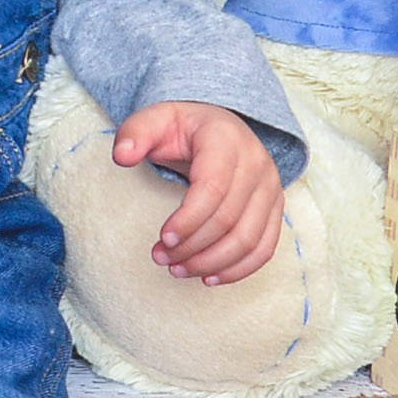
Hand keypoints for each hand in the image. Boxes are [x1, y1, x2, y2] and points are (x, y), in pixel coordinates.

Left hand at [111, 102, 280, 285]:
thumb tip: (122, 156)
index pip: (213, 189)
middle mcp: (257, 163)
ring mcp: (271, 187)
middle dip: (192, 247)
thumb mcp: (156, 120)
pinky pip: (264, 248)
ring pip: (249, 240)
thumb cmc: (185, 128)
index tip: (163, 238)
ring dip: (212, 263)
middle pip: (228, 219)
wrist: (221, 127)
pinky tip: (209, 277)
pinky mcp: (275, 208)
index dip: (188, 220)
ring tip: (178, 269)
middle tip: (161, 258)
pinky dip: (238, 269)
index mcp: (226, 140)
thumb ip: (134, 132)